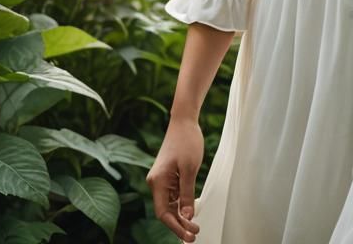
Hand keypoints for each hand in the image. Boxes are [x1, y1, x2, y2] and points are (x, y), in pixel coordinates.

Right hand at [146, 118, 204, 241]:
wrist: (184, 121)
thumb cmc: (187, 141)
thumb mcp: (190, 168)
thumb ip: (187, 193)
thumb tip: (187, 216)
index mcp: (157, 181)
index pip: (163, 213)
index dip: (176, 227)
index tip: (189, 235)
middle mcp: (156, 183)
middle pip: (166, 211)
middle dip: (179, 224)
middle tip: (195, 234)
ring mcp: (162, 180)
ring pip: (170, 205)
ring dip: (181, 216)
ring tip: (195, 227)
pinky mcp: (168, 177)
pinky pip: (173, 196)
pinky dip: (182, 205)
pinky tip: (191, 213)